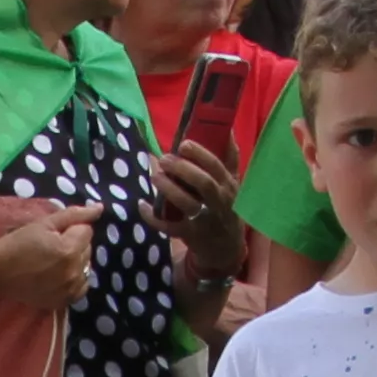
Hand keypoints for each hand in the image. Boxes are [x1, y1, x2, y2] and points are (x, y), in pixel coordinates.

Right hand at [0, 206, 98, 312]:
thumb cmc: (17, 243)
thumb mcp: (44, 223)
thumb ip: (74, 215)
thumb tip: (100, 208)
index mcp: (70, 250)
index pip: (87, 231)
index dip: (71, 229)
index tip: (52, 234)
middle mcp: (74, 272)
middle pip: (88, 250)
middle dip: (75, 245)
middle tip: (51, 246)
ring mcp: (69, 290)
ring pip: (86, 269)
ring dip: (75, 262)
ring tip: (54, 261)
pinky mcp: (63, 302)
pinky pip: (81, 288)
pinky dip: (74, 280)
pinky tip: (58, 276)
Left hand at [153, 134, 242, 287]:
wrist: (227, 247)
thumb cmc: (226, 206)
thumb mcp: (233, 182)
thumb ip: (230, 157)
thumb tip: (228, 129)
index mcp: (228, 185)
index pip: (216, 166)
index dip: (199, 154)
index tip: (183, 144)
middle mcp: (219, 201)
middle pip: (203, 183)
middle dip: (183, 169)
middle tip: (164, 159)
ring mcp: (205, 219)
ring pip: (187, 204)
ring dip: (169, 189)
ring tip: (155, 177)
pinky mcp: (190, 234)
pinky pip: (170, 226)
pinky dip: (154, 217)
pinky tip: (143, 205)